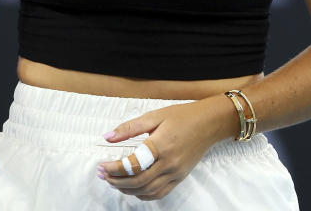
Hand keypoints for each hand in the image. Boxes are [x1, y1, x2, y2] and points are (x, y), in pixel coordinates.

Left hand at [97, 98, 225, 200]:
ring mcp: (176, 173)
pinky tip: (133, 188)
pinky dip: (144, 194)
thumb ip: (129, 128)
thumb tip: (108, 136)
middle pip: (138, 181)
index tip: (102, 166)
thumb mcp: (154, 116)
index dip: (114, 168)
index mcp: (161, 145)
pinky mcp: (180, 178)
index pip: (133, 165)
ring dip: (127, 189)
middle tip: (104, 175)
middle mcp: (169, 163)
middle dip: (117, 181)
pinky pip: (159, 193)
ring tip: (114, 181)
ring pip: (147, 191)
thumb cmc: (182, 117)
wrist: (208, 124)